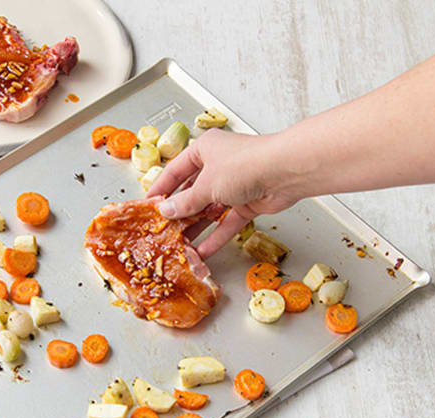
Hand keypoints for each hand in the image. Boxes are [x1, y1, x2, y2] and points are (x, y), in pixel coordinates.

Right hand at [146, 129, 303, 258]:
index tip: (149, 204)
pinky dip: (217, 235)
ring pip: (210, 209)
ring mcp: (234, 184)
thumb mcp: (206, 185)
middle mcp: (219, 165)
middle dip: (180, 212)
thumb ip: (185, 202)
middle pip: (193, 191)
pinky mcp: (248, 202)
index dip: (161, 188)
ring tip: (181, 244)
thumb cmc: (245, 164)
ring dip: (197, 226)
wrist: (285, 171)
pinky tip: (204, 250)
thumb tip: (167, 211)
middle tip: (164, 229)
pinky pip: (227, 221)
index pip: (175, 170)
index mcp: (204, 150)